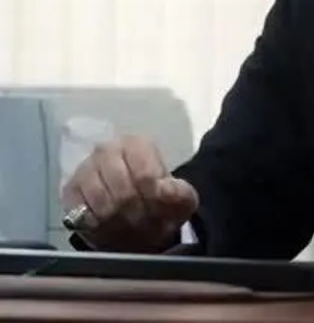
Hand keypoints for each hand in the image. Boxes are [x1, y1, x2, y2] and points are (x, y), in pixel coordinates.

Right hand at [60, 134, 198, 252]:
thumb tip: (166, 192)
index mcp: (137, 145)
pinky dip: (99, 228)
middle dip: (137, 216)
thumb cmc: (158, 198)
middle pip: (123, 192)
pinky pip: (82, 214)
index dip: (155, 200)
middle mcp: (107, 151)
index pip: (145, 176)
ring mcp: (85, 169)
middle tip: (146, 229)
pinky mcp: (69, 191)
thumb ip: (180, 193)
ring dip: (119, 225)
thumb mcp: (180, 196)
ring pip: (101, 205)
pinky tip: (111, 231)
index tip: (161, 214)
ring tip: (131, 232)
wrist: (132, 206)